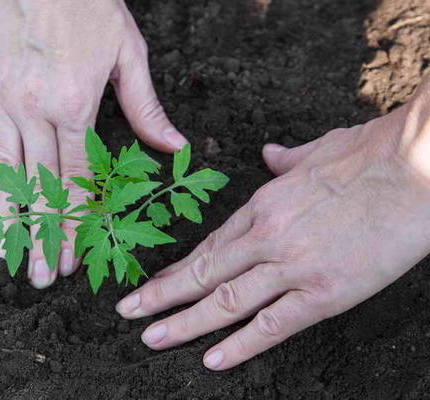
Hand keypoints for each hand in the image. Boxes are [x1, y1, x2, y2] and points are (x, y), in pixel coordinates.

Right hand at [0, 0, 187, 287]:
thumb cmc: (88, 6)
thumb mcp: (128, 53)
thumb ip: (146, 108)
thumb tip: (174, 147)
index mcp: (75, 105)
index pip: (77, 178)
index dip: (76, 222)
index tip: (74, 256)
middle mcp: (33, 109)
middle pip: (40, 186)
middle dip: (42, 236)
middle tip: (41, 278)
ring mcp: (1, 100)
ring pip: (3, 171)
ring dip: (7, 219)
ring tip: (6, 256)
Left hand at [115, 88, 429, 369]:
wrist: (415, 164)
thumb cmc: (369, 153)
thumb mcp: (316, 149)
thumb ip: (285, 158)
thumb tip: (269, 152)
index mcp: (263, 204)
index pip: (209, 245)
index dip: (178, 268)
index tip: (153, 283)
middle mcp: (267, 237)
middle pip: (203, 273)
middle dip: (161, 296)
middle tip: (128, 313)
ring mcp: (292, 266)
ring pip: (225, 301)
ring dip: (184, 322)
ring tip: (151, 337)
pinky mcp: (324, 292)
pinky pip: (272, 325)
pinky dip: (240, 345)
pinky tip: (212, 360)